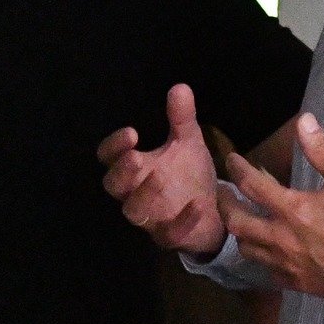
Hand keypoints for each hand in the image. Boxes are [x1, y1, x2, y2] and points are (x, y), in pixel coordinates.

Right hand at [98, 84, 224, 256]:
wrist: (215, 211)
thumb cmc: (190, 174)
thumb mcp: (188, 142)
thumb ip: (181, 118)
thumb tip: (180, 87)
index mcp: (134, 167)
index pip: (108, 157)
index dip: (114, 147)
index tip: (131, 133)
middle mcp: (135, 192)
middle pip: (113, 186)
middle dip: (121, 171)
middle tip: (136, 156)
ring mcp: (150, 217)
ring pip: (134, 211)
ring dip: (144, 194)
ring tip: (160, 176)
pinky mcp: (169, 236)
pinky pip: (168, 234)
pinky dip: (181, 221)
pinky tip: (197, 206)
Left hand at [221, 113, 323, 305]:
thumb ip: (322, 150)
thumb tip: (303, 121)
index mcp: (295, 210)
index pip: (251, 185)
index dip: (237, 169)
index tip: (232, 160)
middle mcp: (283, 238)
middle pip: (235, 221)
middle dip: (224, 203)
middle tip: (223, 191)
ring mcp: (286, 264)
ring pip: (245, 247)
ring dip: (238, 230)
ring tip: (241, 216)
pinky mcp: (294, 283)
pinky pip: (263, 269)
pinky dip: (258, 254)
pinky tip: (264, 245)